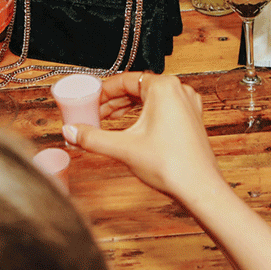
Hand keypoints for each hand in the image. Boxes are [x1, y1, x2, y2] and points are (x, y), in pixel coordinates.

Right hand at [63, 73, 223, 201]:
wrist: (200, 189)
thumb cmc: (172, 166)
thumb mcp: (123, 148)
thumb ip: (92, 138)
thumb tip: (70, 132)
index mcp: (164, 87)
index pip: (125, 80)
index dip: (103, 92)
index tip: (90, 101)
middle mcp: (178, 90)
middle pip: (137, 88)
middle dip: (113, 101)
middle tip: (95, 113)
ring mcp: (187, 104)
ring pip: (149, 98)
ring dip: (127, 108)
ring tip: (108, 121)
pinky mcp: (190, 118)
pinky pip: (162, 108)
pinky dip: (144, 115)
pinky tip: (132, 128)